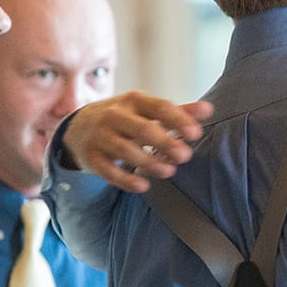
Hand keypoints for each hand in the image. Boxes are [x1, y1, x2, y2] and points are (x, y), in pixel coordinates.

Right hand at [61, 91, 213, 192]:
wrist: (78, 127)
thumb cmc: (125, 118)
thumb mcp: (147, 110)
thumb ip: (178, 112)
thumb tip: (208, 109)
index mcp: (134, 101)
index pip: (159, 108)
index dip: (178, 120)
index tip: (195, 134)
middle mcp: (115, 116)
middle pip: (142, 129)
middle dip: (165, 143)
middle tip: (185, 156)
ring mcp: (100, 137)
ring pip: (126, 151)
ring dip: (149, 162)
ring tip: (169, 172)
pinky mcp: (91, 158)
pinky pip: (109, 171)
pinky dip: (126, 180)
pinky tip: (144, 186)